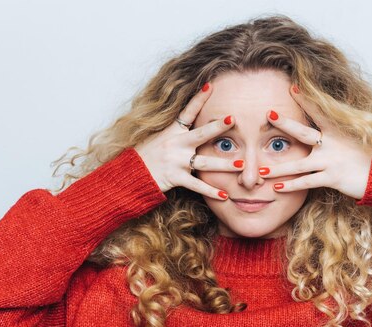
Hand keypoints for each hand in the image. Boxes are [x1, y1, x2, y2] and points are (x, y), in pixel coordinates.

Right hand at [135, 83, 243, 199]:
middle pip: (201, 134)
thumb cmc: (146, 155)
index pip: (187, 112)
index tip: (210, 86)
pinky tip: (224, 195)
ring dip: (224, 164)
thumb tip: (192, 120)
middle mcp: (175, 144)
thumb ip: (177, 131)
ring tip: (242, 164)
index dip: (199, 98)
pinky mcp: (175, 178)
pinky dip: (210, 192)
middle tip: (234, 119)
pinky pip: (196, 186)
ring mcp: (176, 161)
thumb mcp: (159, 137)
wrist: (130, 174)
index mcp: (172, 131)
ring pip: (205, 162)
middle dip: (218, 127)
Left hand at [259, 86, 371, 199]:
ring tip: (261, 170)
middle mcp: (331, 143)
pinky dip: (292, 185)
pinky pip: (307, 182)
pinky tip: (277, 187)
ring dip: (278, 168)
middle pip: (303, 132)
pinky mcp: (332, 178)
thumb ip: (338, 133)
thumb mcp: (357, 138)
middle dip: (284, 123)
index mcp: (337, 130)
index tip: (292, 87)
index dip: (305, 99)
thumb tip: (324, 129)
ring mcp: (331, 161)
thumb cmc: (370, 157)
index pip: (319, 111)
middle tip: (268, 114)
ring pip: (298, 164)